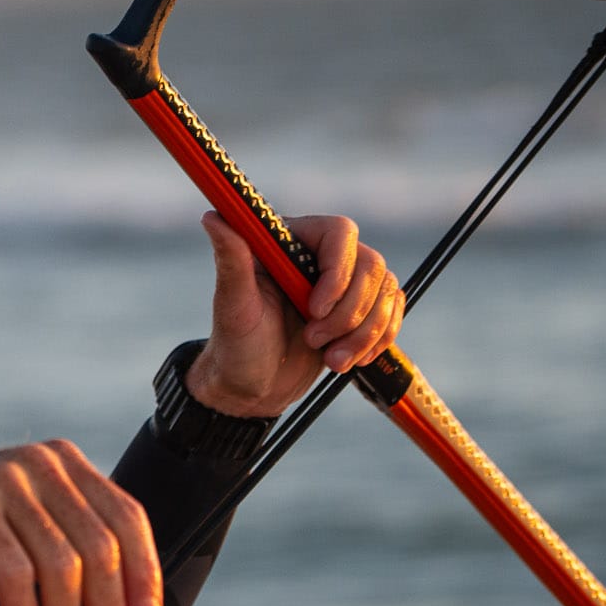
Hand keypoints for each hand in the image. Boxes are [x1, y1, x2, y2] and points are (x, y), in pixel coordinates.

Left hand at [188, 212, 406, 417]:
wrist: (252, 387)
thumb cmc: (236, 345)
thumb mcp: (233, 306)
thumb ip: (231, 261)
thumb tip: (212, 218)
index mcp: (289, 242)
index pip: (340, 233)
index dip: (338, 272)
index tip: (315, 310)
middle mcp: (319, 256)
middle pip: (370, 265)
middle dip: (348, 312)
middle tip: (313, 341)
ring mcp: (343, 283)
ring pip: (385, 290)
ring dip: (364, 332)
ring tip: (331, 360)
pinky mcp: (359, 309)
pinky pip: (392, 311)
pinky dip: (379, 338)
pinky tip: (350, 359)